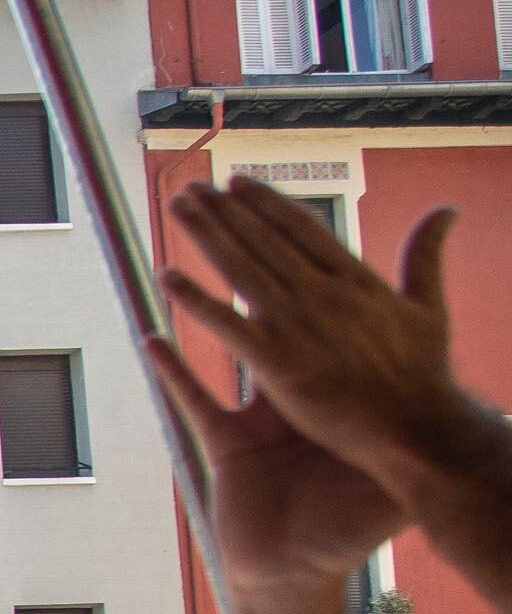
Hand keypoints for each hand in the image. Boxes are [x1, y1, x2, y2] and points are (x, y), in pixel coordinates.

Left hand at [164, 180, 470, 489]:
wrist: (419, 430)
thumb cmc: (426, 375)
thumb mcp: (429, 306)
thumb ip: (426, 257)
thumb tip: (447, 209)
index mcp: (356, 281)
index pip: (302, 230)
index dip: (266, 205)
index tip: (238, 183)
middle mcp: (324, 296)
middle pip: (263, 243)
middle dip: (225, 212)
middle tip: (192, 187)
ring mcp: (300, 328)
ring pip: (242, 271)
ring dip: (207, 236)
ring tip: (178, 207)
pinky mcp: (280, 364)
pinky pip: (228, 328)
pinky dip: (197, 301)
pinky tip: (167, 278)